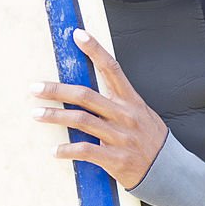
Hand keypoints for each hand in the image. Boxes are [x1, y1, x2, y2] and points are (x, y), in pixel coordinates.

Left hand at [31, 28, 167, 189]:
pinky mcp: (114, 158)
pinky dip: (67, 150)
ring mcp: (119, 137)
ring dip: (55, 117)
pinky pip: (85, 151)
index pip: (112, 68)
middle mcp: (124, 115)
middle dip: (57, 90)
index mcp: (130, 100)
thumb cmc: (151, 139)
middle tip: (35, 87)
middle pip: (85, 96)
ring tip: (36, 113)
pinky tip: (54, 151)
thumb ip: (120, 102)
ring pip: (81, 121)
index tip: (78, 34)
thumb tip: (93, 92)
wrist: (170, 171)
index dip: (95, 50)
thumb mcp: (142, 113)